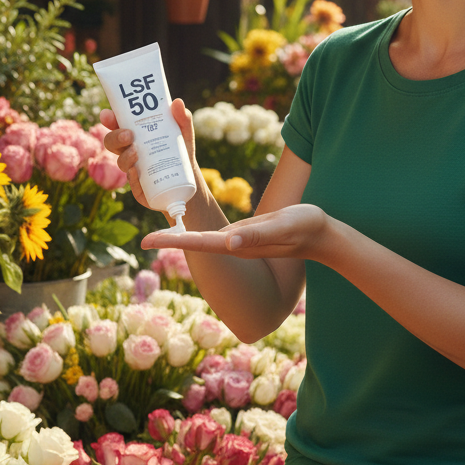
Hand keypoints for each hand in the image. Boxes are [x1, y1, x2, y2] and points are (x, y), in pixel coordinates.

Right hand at [100, 99, 197, 211]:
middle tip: (128, 134)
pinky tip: (135, 172)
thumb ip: (182, 118)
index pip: (117, 124)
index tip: (107, 115)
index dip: (109, 119)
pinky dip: (132, 177)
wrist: (187, 177)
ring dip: (125, 156)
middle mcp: (129, 150)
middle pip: (112, 142)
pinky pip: (132, 182)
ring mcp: (133, 168)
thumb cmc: (180, 149)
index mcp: (135, 133)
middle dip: (116, 137)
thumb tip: (178, 103)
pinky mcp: (140, 185)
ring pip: (121, 162)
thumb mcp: (184, 132)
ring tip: (136, 152)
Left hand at [142, 203, 331, 261]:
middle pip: (195, 242)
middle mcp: (233, 245)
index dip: (173, 242)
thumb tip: (226, 242)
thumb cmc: (305, 228)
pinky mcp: (243, 233)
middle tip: (143, 239)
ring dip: (181, 233)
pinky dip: (197, 224)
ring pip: (202, 236)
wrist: (321, 234)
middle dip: (170, 239)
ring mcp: (237, 241)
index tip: (149, 242)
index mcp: (238, 245)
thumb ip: (257, 234)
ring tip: (158, 230)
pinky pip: (214, 230)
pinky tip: (188, 220)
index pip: (199, 243)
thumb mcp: (282, 226)